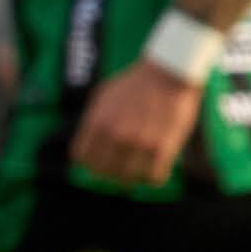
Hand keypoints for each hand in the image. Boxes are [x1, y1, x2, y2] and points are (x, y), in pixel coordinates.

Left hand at [68, 64, 201, 186]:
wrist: (169, 71)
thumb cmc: (136, 84)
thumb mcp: (103, 97)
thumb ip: (92, 123)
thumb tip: (83, 150)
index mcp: (97, 122)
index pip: (81, 158)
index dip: (88, 163)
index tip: (96, 164)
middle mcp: (116, 135)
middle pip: (103, 173)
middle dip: (108, 174)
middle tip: (118, 170)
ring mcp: (140, 143)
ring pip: (127, 180)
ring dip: (131, 178)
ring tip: (137, 170)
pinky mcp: (163, 148)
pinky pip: (154, 178)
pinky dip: (153, 177)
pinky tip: (155, 168)